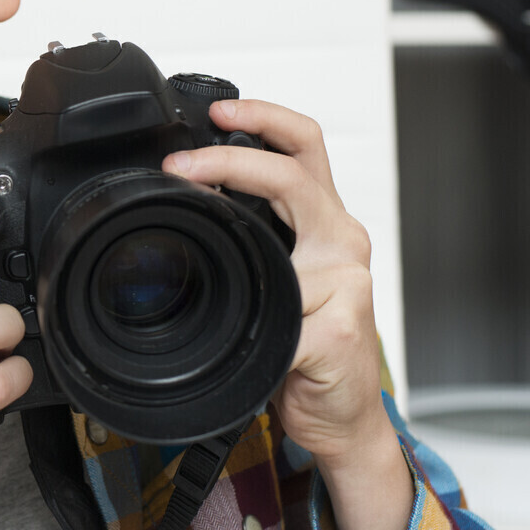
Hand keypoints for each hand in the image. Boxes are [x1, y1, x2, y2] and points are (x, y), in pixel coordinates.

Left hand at [163, 99, 412, 529]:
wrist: (341, 418)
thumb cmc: (304, 347)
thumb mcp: (276, 282)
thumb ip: (252, 244)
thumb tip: (190, 205)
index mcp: (325, 223)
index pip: (303, 147)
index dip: (263, 118)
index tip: (216, 111)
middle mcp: (342, 241)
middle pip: (296, 172)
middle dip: (233, 158)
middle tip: (182, 164)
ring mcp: (347, 283)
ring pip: (290, 237)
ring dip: (237, 232)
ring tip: (198, 233)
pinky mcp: (339, 329)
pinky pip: (285, 317)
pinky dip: (255, 322)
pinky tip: (244, 332)